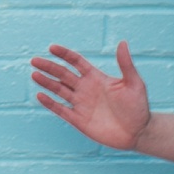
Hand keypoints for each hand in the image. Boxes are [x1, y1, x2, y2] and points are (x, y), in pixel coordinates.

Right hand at [30, 40, 150, 150]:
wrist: (138, 132)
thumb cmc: (138, 106)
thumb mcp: (134, 83)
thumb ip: (125, 64)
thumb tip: (122, 42)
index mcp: (96, 77)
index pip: (76, 62)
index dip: (64, 54)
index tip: (52, 48)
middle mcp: (85, 89)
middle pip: (63, 74)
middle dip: (49, 67)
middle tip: (34, 60)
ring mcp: (81, 104)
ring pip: (59, 90)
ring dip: (47, 83)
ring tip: (34, 75)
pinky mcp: (79, 120)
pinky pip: (61, 110)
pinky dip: (51, 103)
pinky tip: (40, 96)